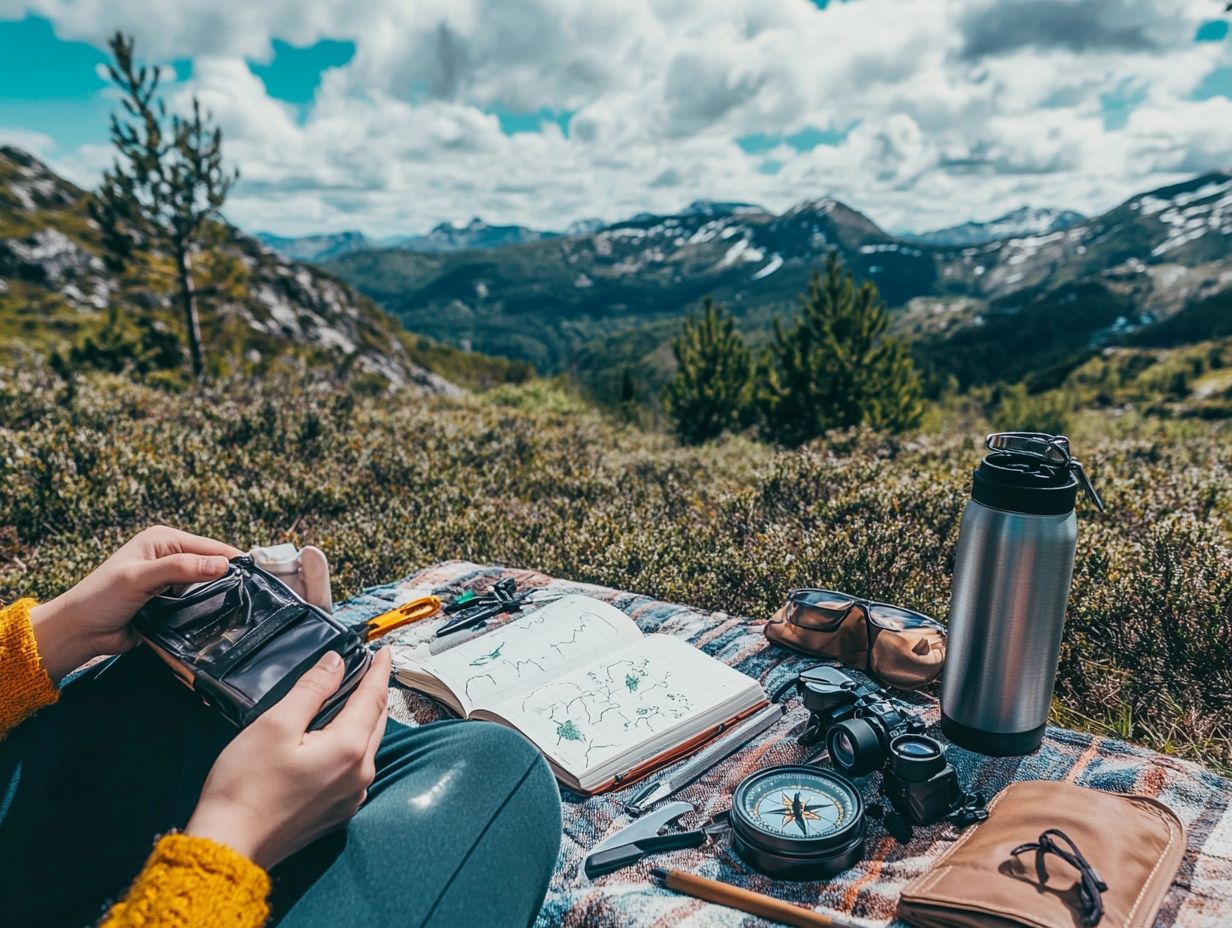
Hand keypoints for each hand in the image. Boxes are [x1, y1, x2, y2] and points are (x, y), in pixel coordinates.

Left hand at [29, 525, 241, 680]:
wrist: (79, 632)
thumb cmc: (99, 598)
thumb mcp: (138, 577)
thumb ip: (179, 568)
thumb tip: (221, 564)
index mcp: (163, 541)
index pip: (208, 545)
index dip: (231, 559)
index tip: (256, 575)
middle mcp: (170, 558)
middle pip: (212, 565)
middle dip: (227, 578)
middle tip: (249, 595)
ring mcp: (172, 582)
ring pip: (208, 587)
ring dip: (218, 597)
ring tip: (238, 609)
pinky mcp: (172, 605)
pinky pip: (198, 606)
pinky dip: (207, 611)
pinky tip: (219, 619)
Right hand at [185, 647, 391, 869]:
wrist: (229, 843)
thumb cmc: (246, 786)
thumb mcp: (276, 724)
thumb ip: (312, 689)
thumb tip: (336, 663)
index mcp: (350, 748)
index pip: (374, 697)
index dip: (380, 670)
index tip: (385, 650)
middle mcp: (360, 774)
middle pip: (376, 721)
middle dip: (374, 692)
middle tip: (370, 669)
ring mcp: (351, 796)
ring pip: (368, 745)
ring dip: (364, 719)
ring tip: (354, 697)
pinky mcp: (337, 811)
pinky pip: (356, 768)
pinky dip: (352, 745)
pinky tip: (336, 737)